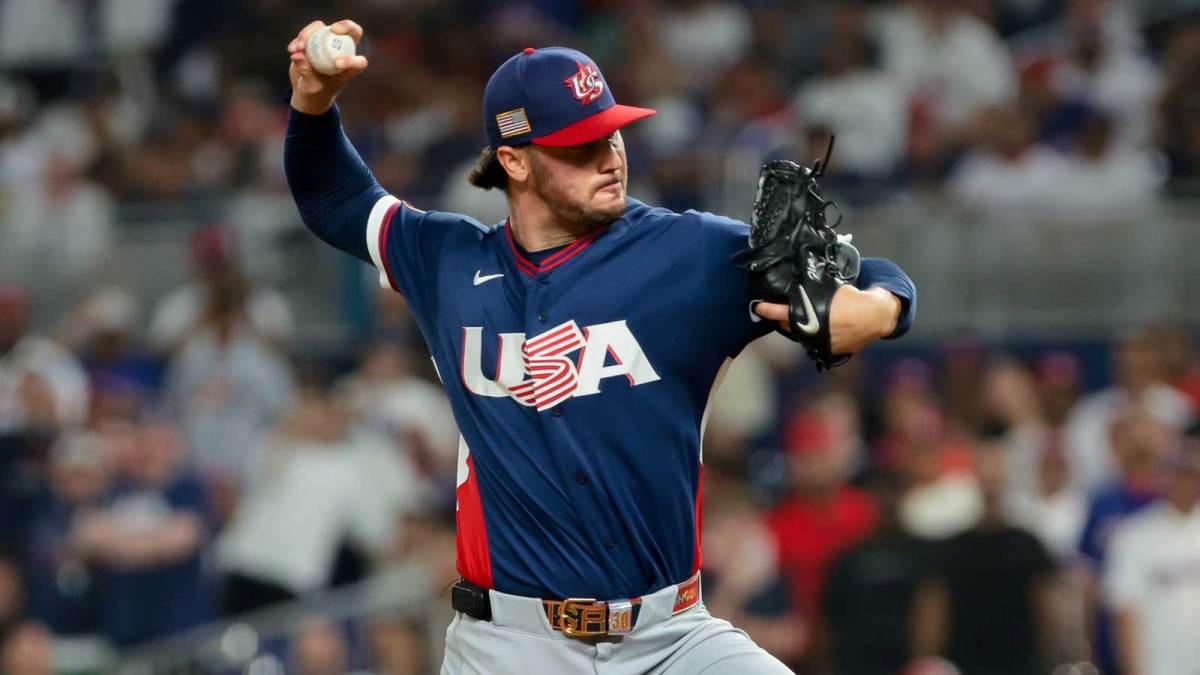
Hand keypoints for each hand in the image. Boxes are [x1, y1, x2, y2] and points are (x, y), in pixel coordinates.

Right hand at [288, 19, 368, 114]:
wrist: (305, 88)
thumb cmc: (314, 92)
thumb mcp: (311, 87)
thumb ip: (306, 73)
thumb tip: (297, 55)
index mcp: (350, 68)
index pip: (359, 62)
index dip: (352, 60)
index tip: (336, 64)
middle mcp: (344, 51)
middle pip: (352, 32)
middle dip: (347, 26)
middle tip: (333, 30)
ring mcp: (330, 43)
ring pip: (325, 29)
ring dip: (310, 34)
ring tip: (299, 48)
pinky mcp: (317, 38)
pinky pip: (310, 31)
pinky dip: (301, 38)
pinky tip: (292, 49)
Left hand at [753, 286, 899, 353]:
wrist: (875, 316)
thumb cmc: (853, 297)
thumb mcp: (831, 289)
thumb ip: (813, 290)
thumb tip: (798, 281)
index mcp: (813, 315)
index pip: (783, 313)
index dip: (768, 310)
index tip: (758, 307)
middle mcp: (814, 333)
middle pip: (790, 327)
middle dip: (783, 319)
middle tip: (780, 311)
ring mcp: (822, 344)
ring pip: (802, 336)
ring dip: (799, 328)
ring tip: (799, 317)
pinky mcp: (831, 351)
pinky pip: (816, 343)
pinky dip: (814, 335)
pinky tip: (818, 327)